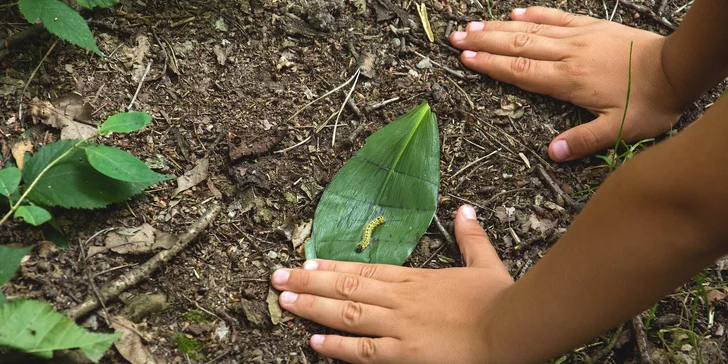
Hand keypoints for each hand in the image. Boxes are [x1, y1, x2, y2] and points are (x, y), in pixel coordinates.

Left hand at [271, 205, 513, 362]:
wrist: (513, 329)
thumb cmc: (500, 300)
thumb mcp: (485, 263)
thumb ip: (471, 236)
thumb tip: (465, 208)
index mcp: (415, 280)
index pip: (365, 270)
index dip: (332, 267)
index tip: (306, 262)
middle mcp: (400, 299)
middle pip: (346, 288)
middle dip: (308, 282)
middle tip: (276, 278)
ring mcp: (400, 326)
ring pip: (347, 314)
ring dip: (312, 307)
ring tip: (284, 301)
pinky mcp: (406, 353)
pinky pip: (364, 351)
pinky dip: (337, 346)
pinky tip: (313, 342)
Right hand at [449, 7, 686, 160]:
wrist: (677, 69)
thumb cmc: (648, 103)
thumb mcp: (618, 131)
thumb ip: (583, 140)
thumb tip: (549, 153)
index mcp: (569, 81)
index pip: (520, 71)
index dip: (491, 65)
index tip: (465, 58)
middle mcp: (568, 55)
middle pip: (518, 46)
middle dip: (484, 42)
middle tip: (456, 38)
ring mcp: (579, 38)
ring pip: (531, 29)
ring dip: (499, 27)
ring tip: (473, 25)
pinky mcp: (591, 27)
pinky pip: (557, 16)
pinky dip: (534, 12)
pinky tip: (516, 11)